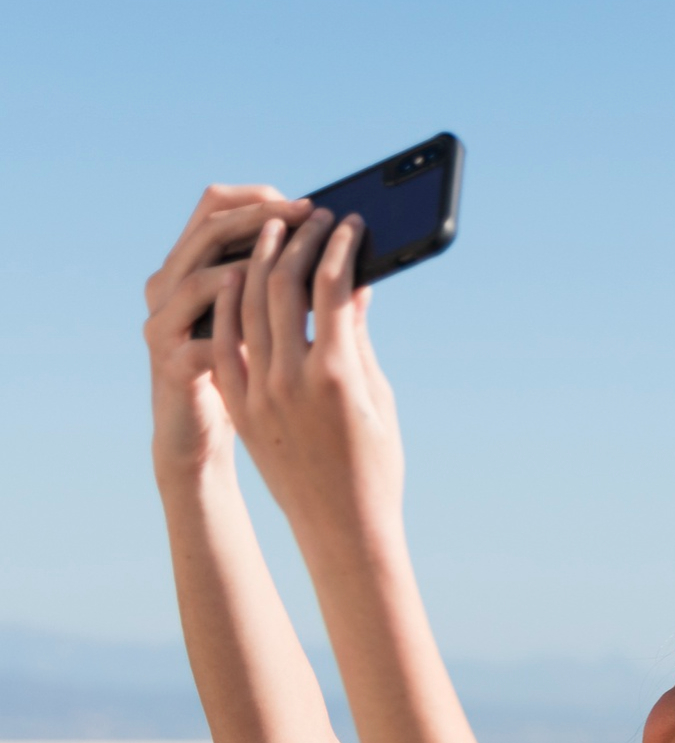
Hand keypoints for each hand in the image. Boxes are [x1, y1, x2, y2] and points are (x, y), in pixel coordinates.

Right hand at [143, 186, 310, 481]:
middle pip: (207, 231)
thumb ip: (305, 308)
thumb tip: (360, 279)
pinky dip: (233, 333)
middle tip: (308, 217)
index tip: (309, 206)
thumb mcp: (275, 342)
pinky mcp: (171, 370)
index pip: (215, 211)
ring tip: (287, 263)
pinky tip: (271, 332)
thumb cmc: (242, 391)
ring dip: (244, 266)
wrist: (199, 448)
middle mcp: (172, 290)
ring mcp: (166, 328)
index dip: (260, 202)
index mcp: (197, 273)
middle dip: (260, 220)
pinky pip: (198, 344)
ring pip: (196, 280)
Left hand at [209, 206, 404, 566]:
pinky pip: (228, 340)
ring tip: (274, 231)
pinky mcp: (240, 405)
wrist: (341, 526)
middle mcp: (291, 378)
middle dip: (298, 240)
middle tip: (311, 216)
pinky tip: (241, 277)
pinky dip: (233, 303)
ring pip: (248, 304)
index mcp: (336, 375)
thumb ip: (360, 335)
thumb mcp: (378, 396)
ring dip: (260, 260)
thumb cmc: (375, 464)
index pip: (330, 285)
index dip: (338, 245)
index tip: (348, 222)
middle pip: (284, 283)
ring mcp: (258, 392)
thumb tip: (355, 283)